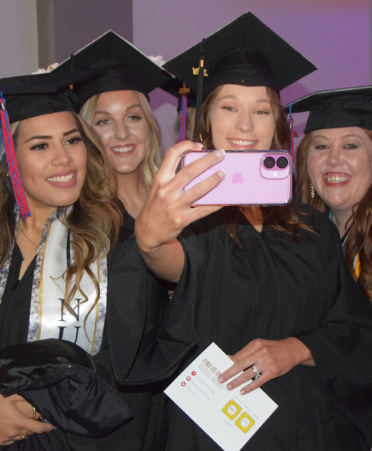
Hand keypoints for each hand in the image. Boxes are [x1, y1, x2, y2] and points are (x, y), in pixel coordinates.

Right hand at [0, 394, 53, 445]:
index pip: (38, 428)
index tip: (53, 426)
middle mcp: (14, 432)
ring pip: (21, 436)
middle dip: (35, 427)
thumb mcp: (12, 396)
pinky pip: (12, 440)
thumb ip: (25, 398)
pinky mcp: (0, 441)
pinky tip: (13, 427)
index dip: (48, 428)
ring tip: (22, 422)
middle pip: (30, 433)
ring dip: (24, 430)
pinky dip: (15, 435)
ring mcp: (6, 438)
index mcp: (18, 421)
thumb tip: (37, 397)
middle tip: (37, 420)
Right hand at [136, 140, 224, 280]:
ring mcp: (174, 206)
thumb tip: (197, 162)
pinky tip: (224, 200)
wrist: (147, 230)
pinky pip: (202, 210)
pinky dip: (215, 205)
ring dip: (213, 180)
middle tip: (221, 154)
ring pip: (198, 190)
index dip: (186, 146)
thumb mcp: (158, 187)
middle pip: (190, 171)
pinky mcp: (182, 220)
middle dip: (208, 160)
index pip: (171, 155)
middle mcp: (166, 191)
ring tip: (223, 173)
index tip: (199, 146)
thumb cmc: (156, 205)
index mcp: (160, 180)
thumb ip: (172, 175)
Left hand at [218, 337, 312, 394]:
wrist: (292, 350)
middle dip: (229, 372)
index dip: (229, 362)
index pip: (239, 355)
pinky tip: (243, 391)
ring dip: (237, 381)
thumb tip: (232, 359)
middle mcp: (260, 352)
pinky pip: (258, 381)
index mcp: (255, 344)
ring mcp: (267, 362)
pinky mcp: (273, 372)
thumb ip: (247, 352)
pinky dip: (250, 387)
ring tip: (229, 386)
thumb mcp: (260, 345)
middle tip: (220, 379)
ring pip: (248, 374)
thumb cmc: (273, 348)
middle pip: (241, 364)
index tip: (220, 368)